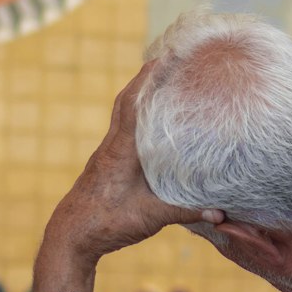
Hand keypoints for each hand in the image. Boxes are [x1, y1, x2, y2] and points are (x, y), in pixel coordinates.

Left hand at [41, 66, 205, 270]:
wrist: (70, 236)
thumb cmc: (107, 223)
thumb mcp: (151, 218)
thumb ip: (186, 211)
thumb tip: (221, 211)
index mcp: (122, 149)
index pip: (135, 102)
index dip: (151, 77)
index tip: (168, 55)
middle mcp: (112, 145)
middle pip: (126, 100)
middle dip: (146, 77)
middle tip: (168, 59)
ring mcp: (106, 154)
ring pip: (122, 114)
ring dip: (139, 95)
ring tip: (162, 83)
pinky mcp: (105, 164)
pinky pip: (122, 130)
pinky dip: (136, 117)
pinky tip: (150, 124)